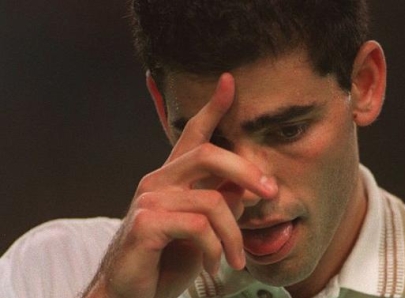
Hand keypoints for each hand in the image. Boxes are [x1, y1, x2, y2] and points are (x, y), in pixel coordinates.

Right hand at [83, 73, 276, 297]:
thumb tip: (249, 191)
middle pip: (209, 154)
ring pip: (213, 201)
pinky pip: (198, 227)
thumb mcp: (203, 229)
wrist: (132, 292)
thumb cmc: (168, 258)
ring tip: (235, 259)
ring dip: (233, 235)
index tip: (230, 82)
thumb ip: (221, 204)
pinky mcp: (145, 222)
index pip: (193, 133)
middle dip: (247, 171)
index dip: (213, 107)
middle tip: (271, 192)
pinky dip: (214, 249)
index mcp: (174, 177)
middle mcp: (159, 179)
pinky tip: (211, 264)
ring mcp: (150, 198)